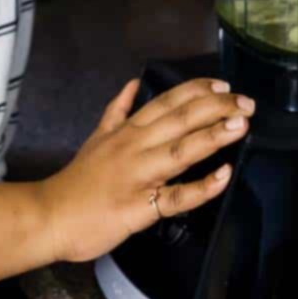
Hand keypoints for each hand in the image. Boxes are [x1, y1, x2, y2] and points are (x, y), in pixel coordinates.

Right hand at [38, 77, 254, 263]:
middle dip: (215, 108)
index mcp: (127, 129)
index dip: (197, 91)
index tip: (224, 85)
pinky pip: (176, 197)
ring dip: (212, 136)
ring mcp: (139, 176)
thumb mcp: (96, 136)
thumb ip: (117, 110)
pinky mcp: (140, 207)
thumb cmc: (79, 180)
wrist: (51, 215)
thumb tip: (133, 83)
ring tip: (240, 125)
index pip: (167, 101)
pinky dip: (201, 187)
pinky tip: (224, 177)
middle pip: (179, 120)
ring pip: (180, 151)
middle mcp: (135, 146)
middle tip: (246, 102)